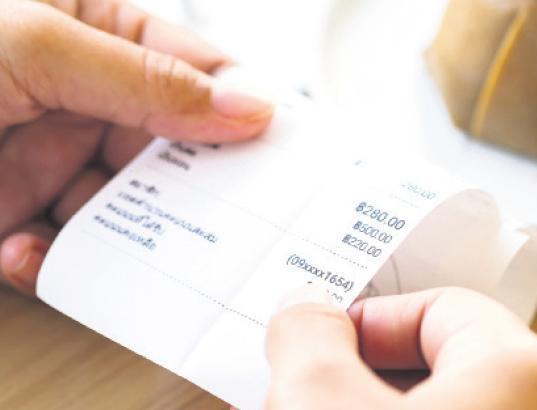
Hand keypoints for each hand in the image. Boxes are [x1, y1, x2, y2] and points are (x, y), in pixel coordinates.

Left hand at [0, 0, 273, 295]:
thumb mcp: (34, 44)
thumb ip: (145, 78)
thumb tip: (246, 106)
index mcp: (94, 34)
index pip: (194, 70)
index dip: (241, 106)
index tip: (278, 148)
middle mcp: (81, 97)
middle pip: (172, 149)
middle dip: (194, 186)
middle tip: (225, 217)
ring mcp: (49, 158)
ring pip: (125, 211)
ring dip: (125, 238)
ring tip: (123, 250)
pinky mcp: (17, 213)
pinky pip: (62, 251)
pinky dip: (54, 265)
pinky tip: (24, 249)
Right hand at [266, 287, 536, 409]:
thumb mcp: (323, 405)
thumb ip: (307, 340)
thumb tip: (303, 310)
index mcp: (524, 373)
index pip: (438, 306)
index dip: (368, 319)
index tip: (324, 343)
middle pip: (438, 363)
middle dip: (364, 374)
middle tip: (317, 391)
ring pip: (442, 407)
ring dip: (375, 406)